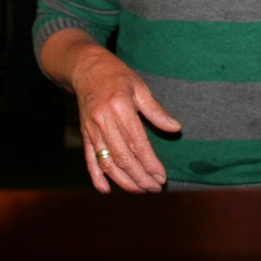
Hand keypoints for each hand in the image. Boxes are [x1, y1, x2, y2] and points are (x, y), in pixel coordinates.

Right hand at [41, 30, 181, 192]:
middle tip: (155, 188)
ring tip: (140, 191)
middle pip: (123, 158)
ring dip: (123, 181)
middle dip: (140, 177)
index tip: (161, 176)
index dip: (150, 163)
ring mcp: (92, 130)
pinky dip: (96, 177)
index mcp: (120, 108)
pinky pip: (89, 159)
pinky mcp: (85, 135)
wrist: (87, 69)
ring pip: (107, 163)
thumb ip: (156, 111)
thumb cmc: (117, 76)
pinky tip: (106, 190)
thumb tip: (176, 128)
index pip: (137, 143)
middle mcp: (103, 121)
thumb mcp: (140, 87)